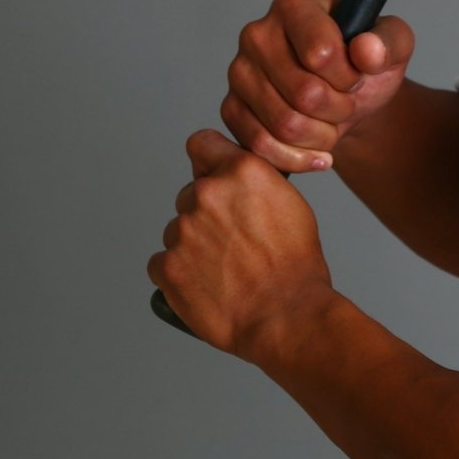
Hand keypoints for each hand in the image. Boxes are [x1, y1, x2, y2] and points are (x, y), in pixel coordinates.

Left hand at [147, 129, 337, 359]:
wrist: (285, 315)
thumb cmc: (296, 266)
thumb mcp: (290, 204)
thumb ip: (257, 183)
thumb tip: (238, 180)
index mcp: (242, 171)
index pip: (201, 143)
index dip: (207, 161)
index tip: (211, 175)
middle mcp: (207, 193)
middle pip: (191, 194)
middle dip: (205, 214)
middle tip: (232, 241)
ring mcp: (182, 230)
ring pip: (178, 230)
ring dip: (193, 245)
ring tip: (225, 269)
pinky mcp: (166, 266)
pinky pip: (162, 262)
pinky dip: (178, 273)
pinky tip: (206, 284)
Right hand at [221, 0, 414, 172]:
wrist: (347, 99)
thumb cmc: (365, 65)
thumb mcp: (394, 46)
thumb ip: (390, 41)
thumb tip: (367, 49)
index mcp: (294, 6)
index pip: (321, 53)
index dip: (348, 77)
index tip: (356, 76)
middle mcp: (257, 34)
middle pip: (303, 93)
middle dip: (339, 109)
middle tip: (348, 104)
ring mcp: (239, 72)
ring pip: (284, 123)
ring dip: (321, 135)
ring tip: (334, 123)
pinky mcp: (231, 108)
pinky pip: (260, 146)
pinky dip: (297, 157)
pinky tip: (318, 151)